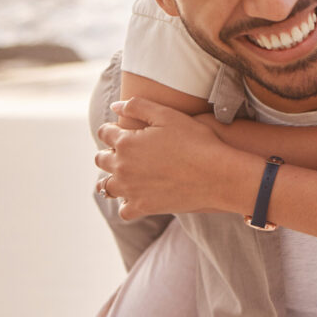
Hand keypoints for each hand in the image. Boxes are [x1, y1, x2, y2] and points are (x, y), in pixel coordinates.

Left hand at [95, 97, 239, 219]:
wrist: (216, 174)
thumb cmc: (195, 140)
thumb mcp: (168, 115)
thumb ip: (138, 106)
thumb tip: (114, 106)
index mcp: (126, 142)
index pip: (105, 133)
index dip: (112, 129)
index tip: (120, 130)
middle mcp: (121, 167)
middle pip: (101, 160)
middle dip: (108, 152)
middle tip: (123, 151)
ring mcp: (130, 190)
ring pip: (106, 187)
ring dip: (112, 179)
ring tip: (125, 175)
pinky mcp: (142, 207)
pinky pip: (124, 210)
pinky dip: (127, 203)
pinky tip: (137, 196)